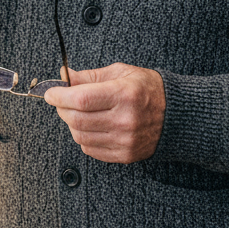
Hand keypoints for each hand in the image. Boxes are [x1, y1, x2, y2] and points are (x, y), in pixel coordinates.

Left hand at [43, 64, 165, 163]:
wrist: (177, 115)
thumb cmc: (148, 89)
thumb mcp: (121, 73)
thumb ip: (89, 76)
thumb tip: (64, 76)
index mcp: (124, 94)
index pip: (81, 99)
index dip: (60, 96)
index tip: (51, 93)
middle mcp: (125, 120)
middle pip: (77, 119)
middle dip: (62, 109)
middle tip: (61, 100)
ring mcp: (125, 140)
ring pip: (81, 136)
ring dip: (71, 123)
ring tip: (78, 112)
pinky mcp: (126, 155)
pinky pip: (91, 150)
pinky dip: (83, 138)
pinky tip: (90, 126)